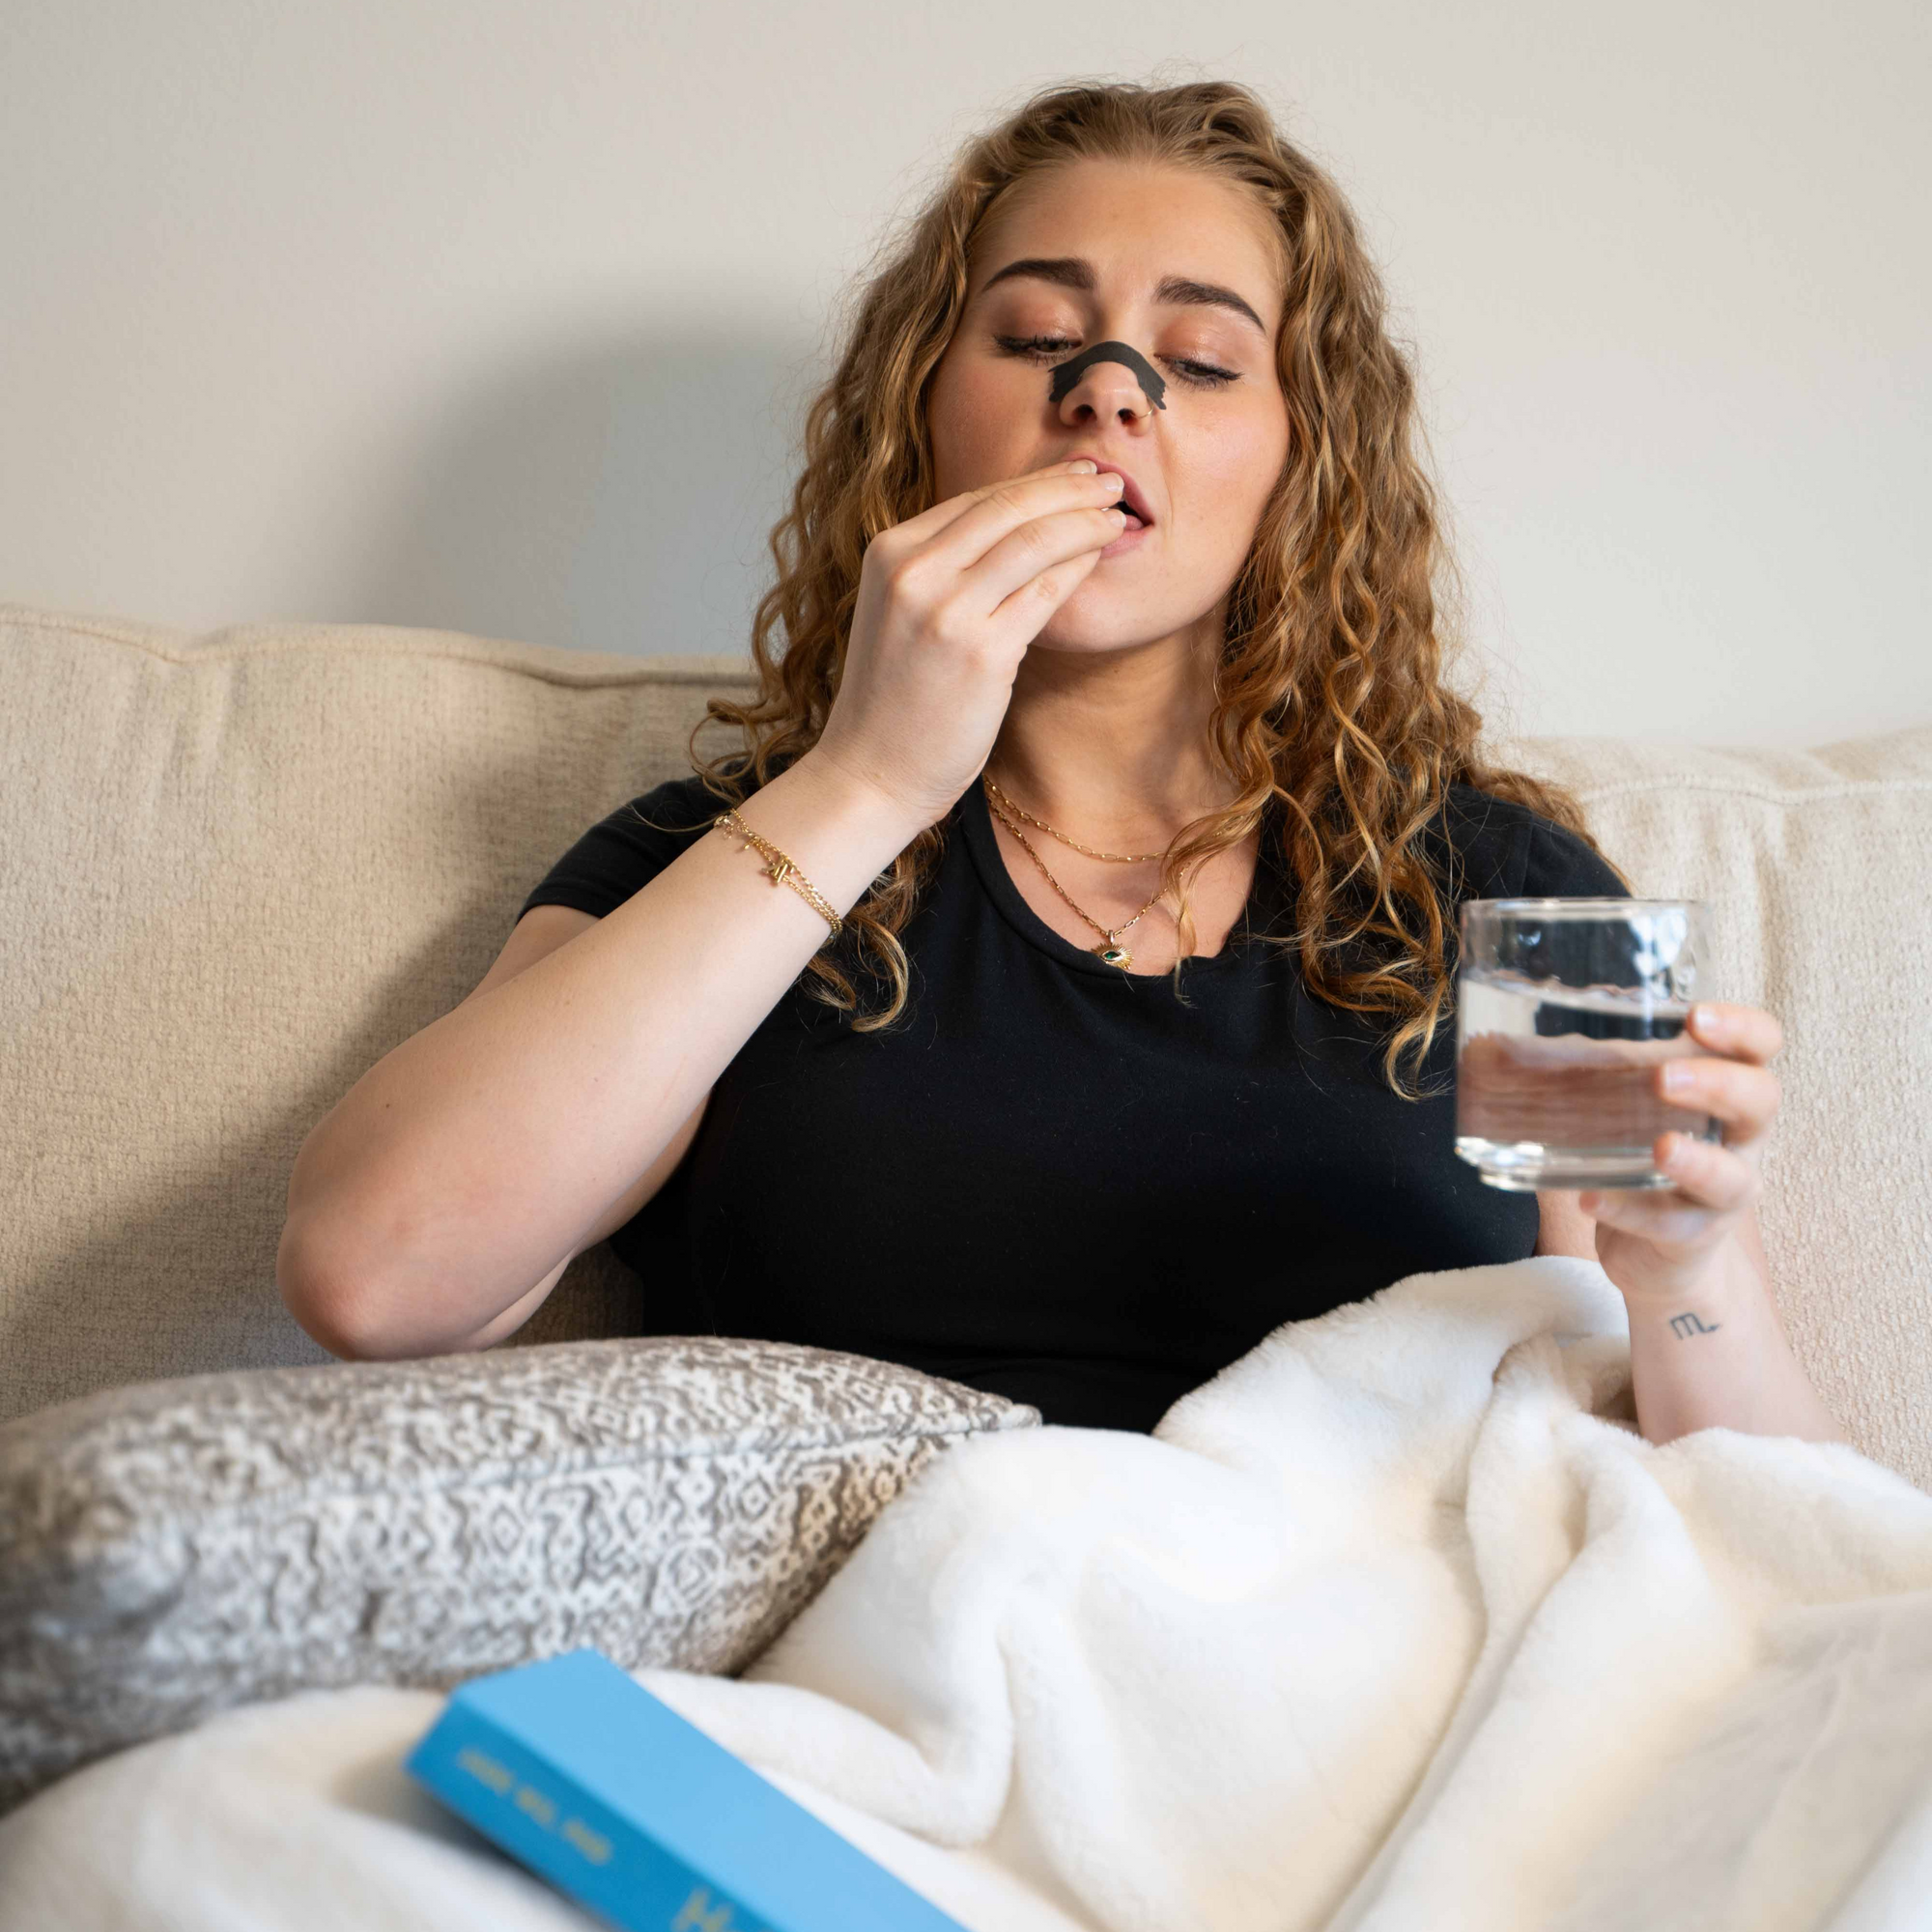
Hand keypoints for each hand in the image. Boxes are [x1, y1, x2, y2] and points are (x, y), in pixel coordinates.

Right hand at [806, 460, 1128, 829]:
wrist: (869, 773)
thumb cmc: (893, 701)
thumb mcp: (900, 613)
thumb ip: (942, 569)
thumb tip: (1018, 527)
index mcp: (888, 553)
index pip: (975, 500)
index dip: (1033, 482)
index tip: (1073, 477)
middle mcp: (914, 572)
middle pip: (1008, 507)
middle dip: (1069, 488)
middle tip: (1113, 483)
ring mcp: (947, 611)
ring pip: (1034, 541)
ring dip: (1085, 522)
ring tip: (1118, 517)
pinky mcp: (982, 653)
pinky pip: (1045, 593)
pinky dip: (1078, 568)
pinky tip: (1099, 559)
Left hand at [1579, 1002, 1782, 1303]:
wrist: (1659, 1250)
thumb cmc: (1640, 1153)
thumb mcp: (1624, 1104)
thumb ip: (1586, 1068)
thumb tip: (1491, 1042)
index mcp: (1725, 1089)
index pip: (1760, 1045)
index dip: (1740, 1027)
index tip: (1695, 1015)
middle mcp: (1737, 1139)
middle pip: (1761, 1102)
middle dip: (1718, 1084)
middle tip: (1664, 1076)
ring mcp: (1721, 1194)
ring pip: (1733, 1178)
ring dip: (1695, 1160)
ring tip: (1660, 1146)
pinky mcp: (1689, 1238)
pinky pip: (1668, 1227)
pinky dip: (1628, 1212)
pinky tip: (1591, 1200)